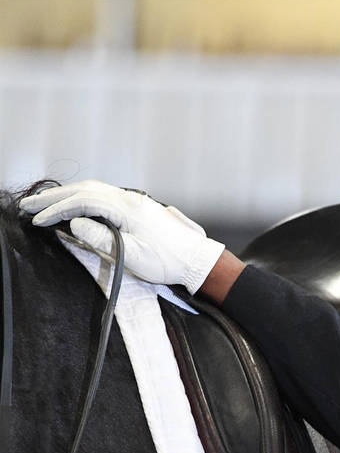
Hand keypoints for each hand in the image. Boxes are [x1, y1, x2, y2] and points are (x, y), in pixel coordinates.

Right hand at [20, 180, 224, 294]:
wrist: (197, 260)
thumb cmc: (169, 262)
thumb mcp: (133, 256)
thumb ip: (101, 240)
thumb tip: (74, 224)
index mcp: (127, 208)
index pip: (83, 201)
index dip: (56, 209)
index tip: (37, 220)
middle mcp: (130, 199)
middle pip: (84, 190)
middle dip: (54, 197)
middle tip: (29, 206)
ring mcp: (135, 201)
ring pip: (94, 190)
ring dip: (68, 195)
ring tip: (45, 204)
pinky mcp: (139, 208)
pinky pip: (104, 196)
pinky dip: (84, 198)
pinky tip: (75, 206)